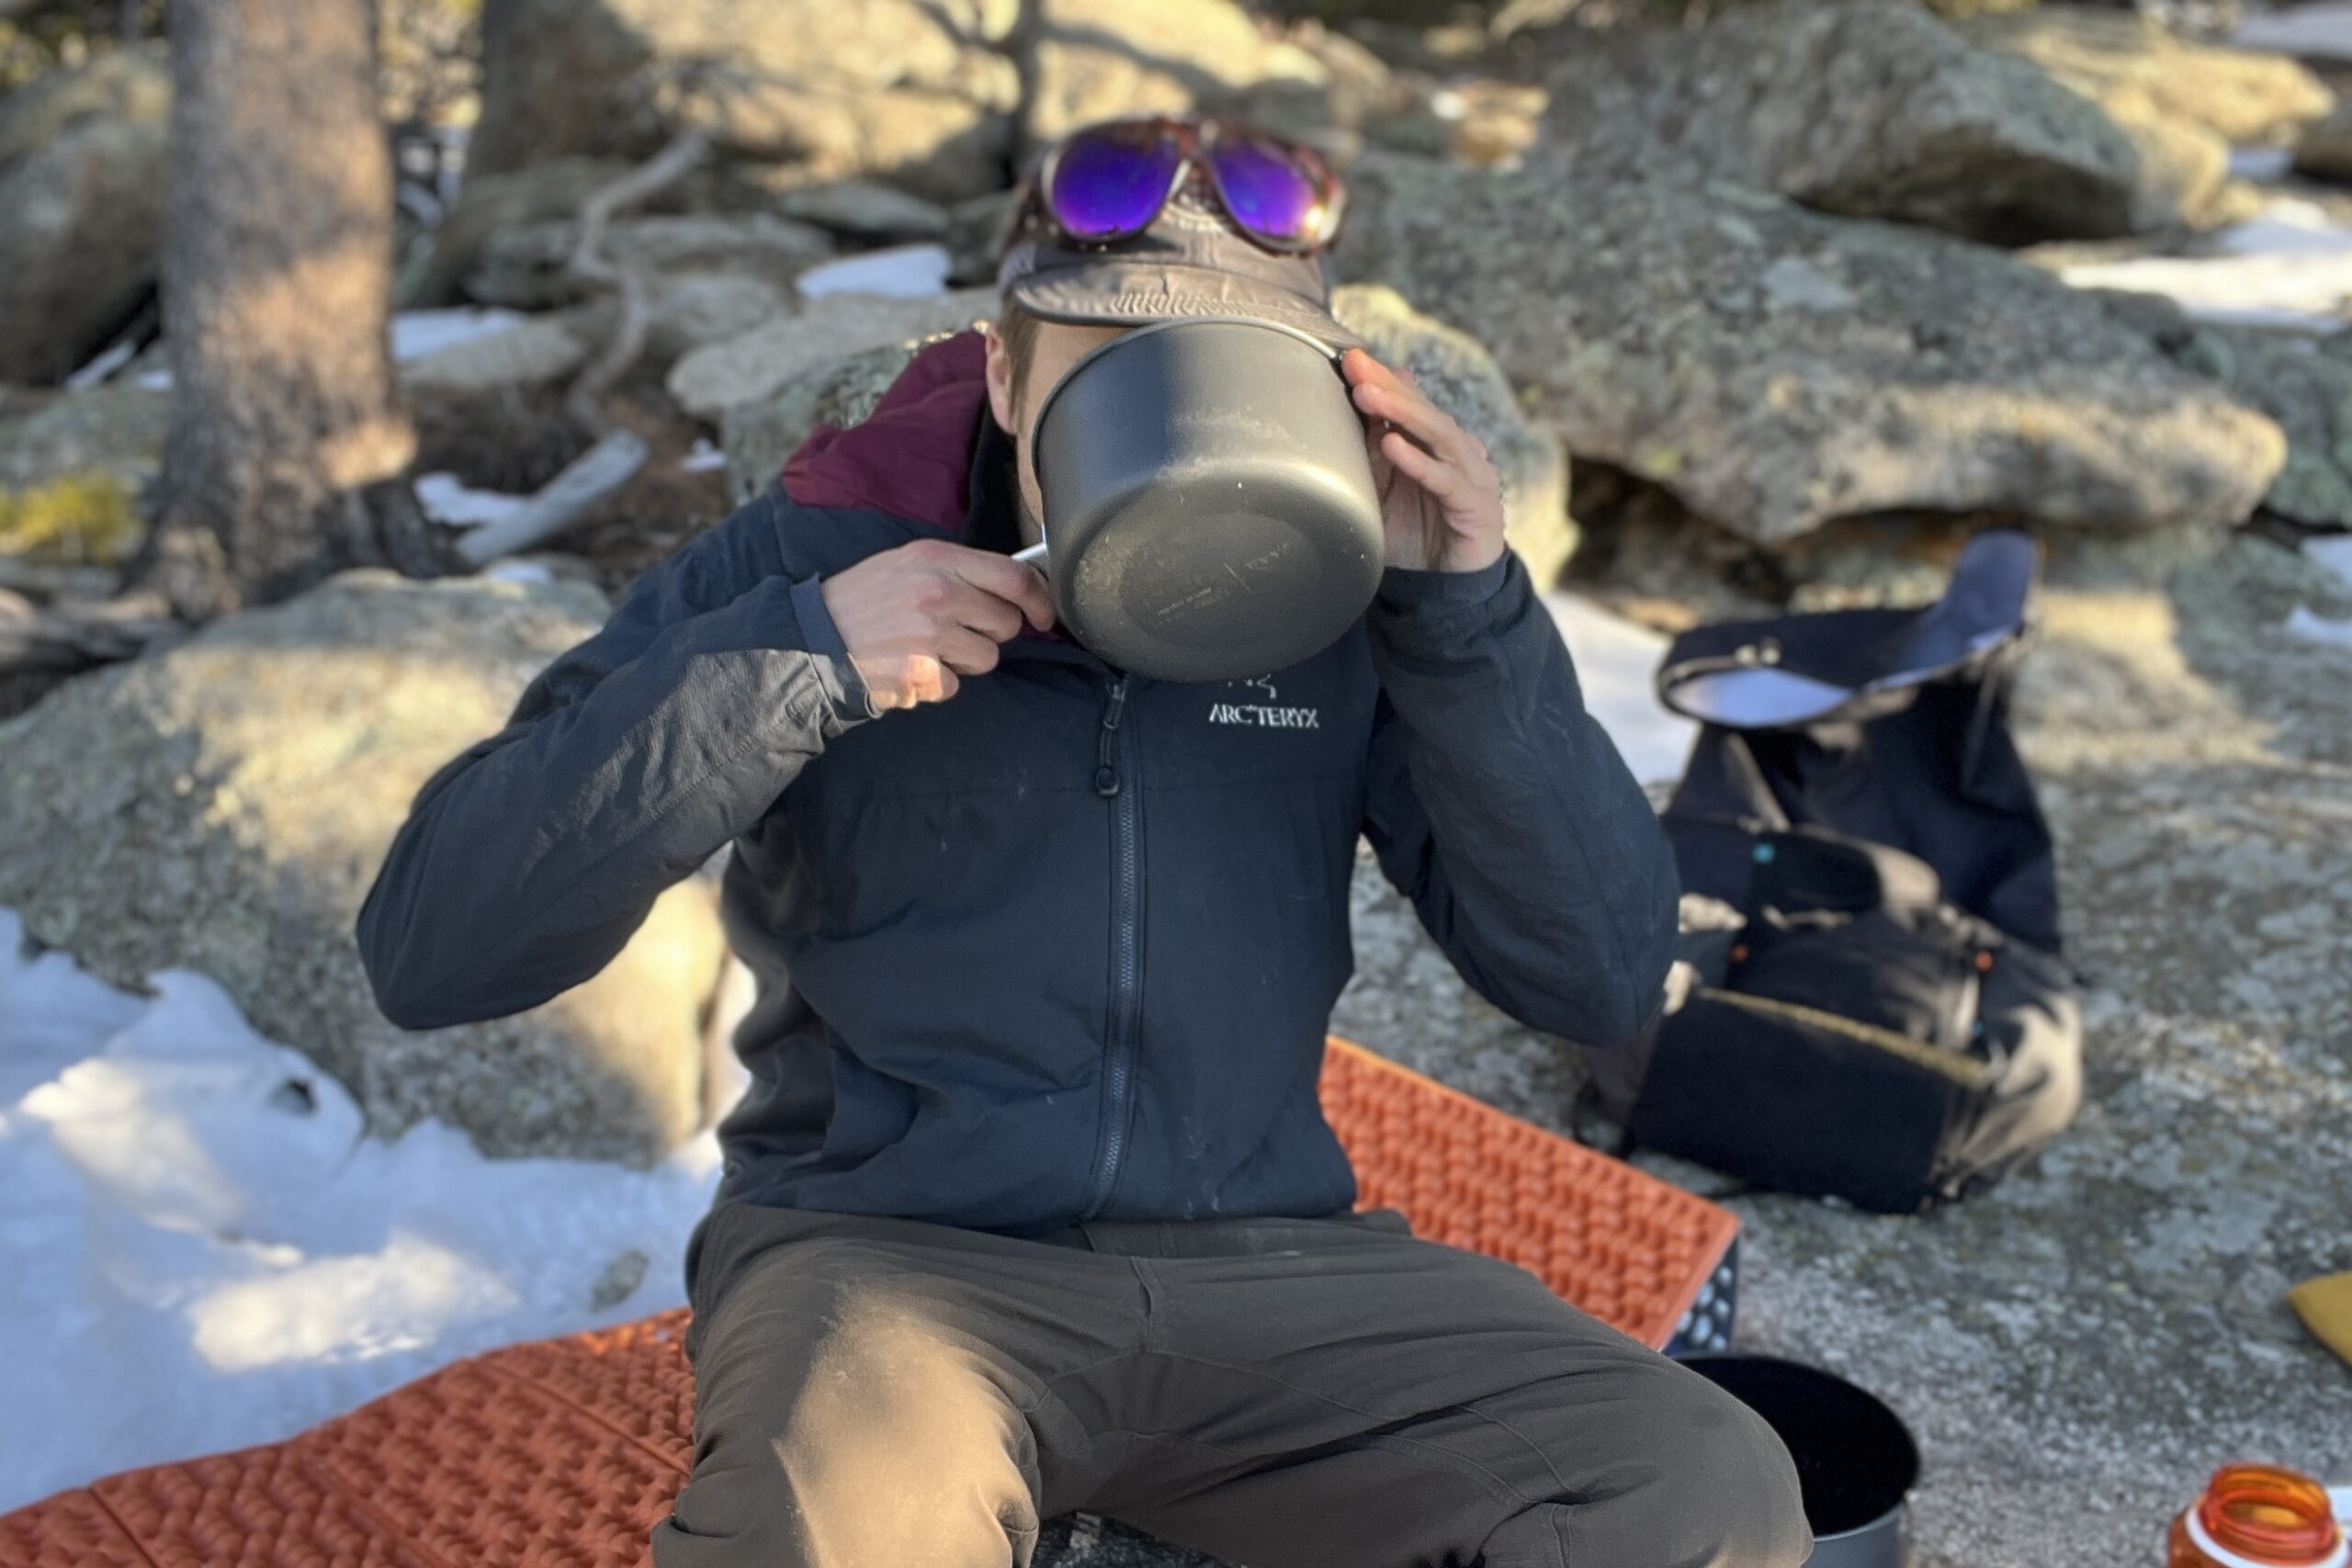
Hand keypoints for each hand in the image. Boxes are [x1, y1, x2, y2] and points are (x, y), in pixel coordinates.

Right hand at [821, 539, 1054, 709]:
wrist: (811, 639)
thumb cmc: (862, 601)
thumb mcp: (905, 564)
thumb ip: (957, 571)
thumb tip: (1012, 587)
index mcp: (937, 558)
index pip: (1014, 576)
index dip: (1040, 599)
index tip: (1044, 614)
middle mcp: (938, 592)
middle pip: (1006, 623)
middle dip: (990, 633)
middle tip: (955, 631)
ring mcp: (930, 635)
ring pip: (987, 658)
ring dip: (964, 660)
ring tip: (926, 648)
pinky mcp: (921, 673)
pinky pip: (955, 684)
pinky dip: (936, 682)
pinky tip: (908, 667)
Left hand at [1342, 348, 1506, 574]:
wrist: (1446, 588)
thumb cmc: (1415, 537)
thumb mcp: (1382, 492)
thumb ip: (1374, 456)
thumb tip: (1363, 411)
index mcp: (1436, 444)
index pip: (1412, 403)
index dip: (1384, 379)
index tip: (1351, 358)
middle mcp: (1457, 452)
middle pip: (1425, 411)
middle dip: (1389, 386)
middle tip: (1357, 366)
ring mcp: (1472, 476)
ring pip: (1438, 435)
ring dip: (1402, 413)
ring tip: (1368, 395)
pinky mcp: (1476, 505)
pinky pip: (1446, 479)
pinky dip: (1419, 461)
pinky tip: (1393, 446)